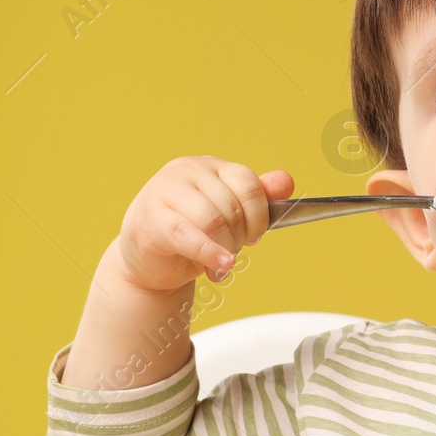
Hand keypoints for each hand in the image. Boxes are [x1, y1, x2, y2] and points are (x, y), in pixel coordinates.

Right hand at [113, 156, 294, 292]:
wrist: (149, 257)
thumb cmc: (193, 233)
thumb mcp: (230, 215)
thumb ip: (258, 198)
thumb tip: (286, 182)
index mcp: (210, 166)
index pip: (248, 183)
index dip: (259, 216)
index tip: (255, 236)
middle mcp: (186, 170)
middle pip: (232, 206)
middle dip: (240, 237)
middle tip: (233, 252)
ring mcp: (165, 191)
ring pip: (213, 220)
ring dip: (226, 249)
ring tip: (223, 263)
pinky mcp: (151, 219)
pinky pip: (190, 237)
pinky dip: (211, 255)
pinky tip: (218, 269)